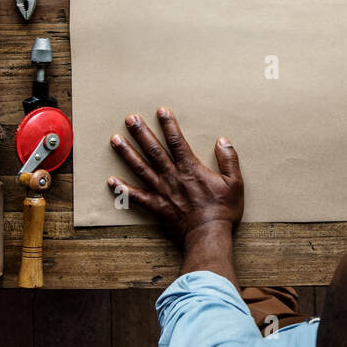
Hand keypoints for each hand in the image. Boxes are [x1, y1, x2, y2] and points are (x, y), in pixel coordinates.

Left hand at [107, 108, 243, 244]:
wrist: (208, 236)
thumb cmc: (223, 210)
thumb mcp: (235, 183)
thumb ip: (229, 159)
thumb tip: (222, 140)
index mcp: (191, 169)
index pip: (177, 141)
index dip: (169, 125)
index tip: (161, 110)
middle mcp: (173, 177)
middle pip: (154, 150)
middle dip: (142, 133)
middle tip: (130, 118)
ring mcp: (162, 192)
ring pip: (141, 168)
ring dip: (127, 153)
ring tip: (115, 139)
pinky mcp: (156, 207)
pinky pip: (136, 197)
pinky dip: (123, 189)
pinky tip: (111, 180)